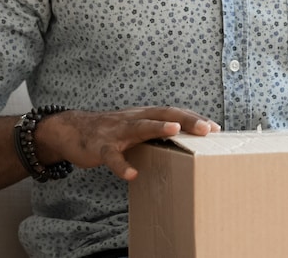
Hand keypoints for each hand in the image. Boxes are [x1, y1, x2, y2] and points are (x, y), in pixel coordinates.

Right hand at [35, 106, 219, 180]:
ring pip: (139, 127)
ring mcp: (116, 131)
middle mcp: (133, 119)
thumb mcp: (136, 129)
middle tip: (207, 128)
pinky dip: (121, 165)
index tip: (216, 128)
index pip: (174, 113)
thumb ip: (156, 135)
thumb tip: (183, 146)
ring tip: (174, 131)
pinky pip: (111, 156)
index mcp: (145, 116)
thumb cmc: (111, 131)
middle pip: (163, 115)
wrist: (72, 130)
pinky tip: (131, 174)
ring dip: (157, 128)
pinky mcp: (100, 146)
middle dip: (186, 120)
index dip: (194, 118)